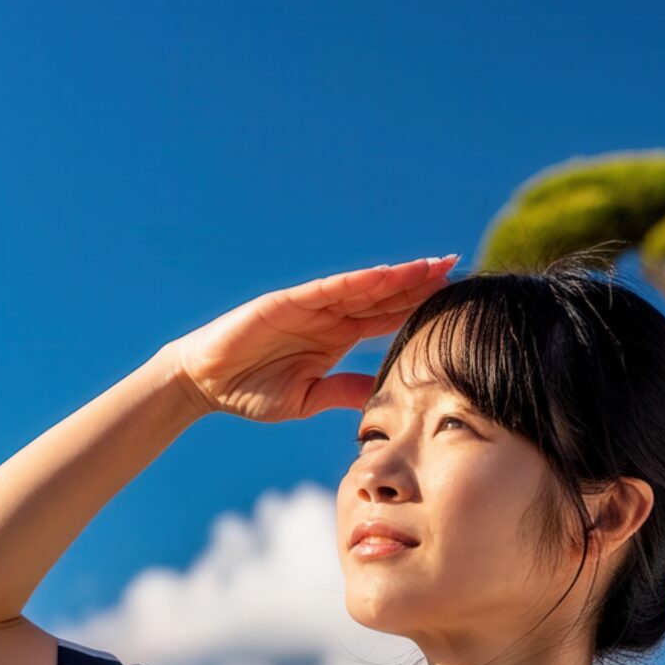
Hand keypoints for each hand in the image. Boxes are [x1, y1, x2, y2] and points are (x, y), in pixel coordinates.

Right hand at [163, 256, 459, 422]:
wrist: (205, 383)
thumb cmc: (251, 392)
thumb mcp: (308, 398)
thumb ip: (344, 391)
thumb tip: (383, 398)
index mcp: (337, 337)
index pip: (388, 319)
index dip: (420, 308)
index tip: (455, 303)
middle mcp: (329, 316)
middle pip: (384, 296)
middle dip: (420, 283)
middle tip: (459, 269)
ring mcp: (310, 307)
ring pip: (364, 286)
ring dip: (398, 276)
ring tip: (434, 266)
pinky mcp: (287, 303)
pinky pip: (328, 289)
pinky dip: (357, 280)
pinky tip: (385, 274)